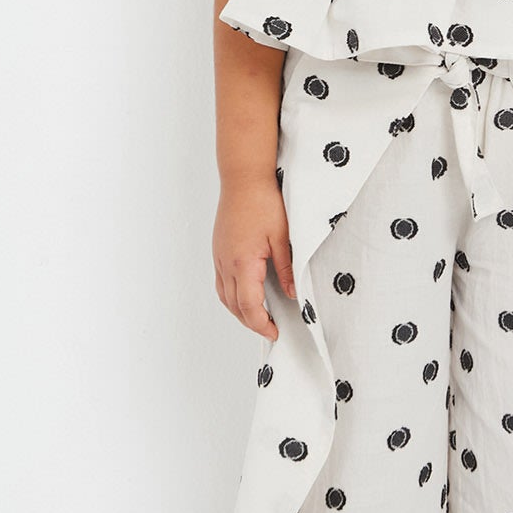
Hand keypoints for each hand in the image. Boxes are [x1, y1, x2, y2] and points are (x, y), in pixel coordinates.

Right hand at [213, 178, 296, 337]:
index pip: (249, 306)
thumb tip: (292, 293)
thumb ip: (287, 268)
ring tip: (258, 318)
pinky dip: (232, 296)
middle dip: (251, 323)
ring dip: (240, 312)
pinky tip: (245, 295)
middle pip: (234, 306)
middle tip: (269, 330)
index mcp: (243, 263)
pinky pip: (221, 282)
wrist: (243, 179)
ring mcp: (219, 257)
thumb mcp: (283, 237)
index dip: (261, 324)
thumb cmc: (263, 202)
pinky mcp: (219, 250)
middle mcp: (226, 264)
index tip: (274, 332)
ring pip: (225, 296)